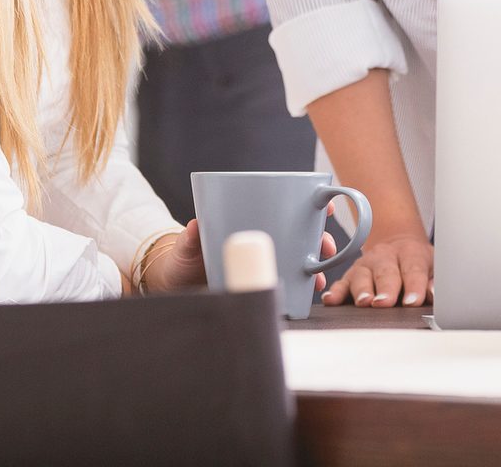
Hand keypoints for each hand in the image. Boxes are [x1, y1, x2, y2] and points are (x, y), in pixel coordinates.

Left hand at [137, 221, 339, 294]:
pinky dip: (299, 290)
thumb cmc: (184, 258)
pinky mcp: (259, 285)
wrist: (176, 286)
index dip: (309, 206)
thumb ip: (191, 237)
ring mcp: (262, 263)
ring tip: (316, 279)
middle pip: (299, 237)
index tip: (325, 206)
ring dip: (313, 268)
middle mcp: (261, 241)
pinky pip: (285, 285)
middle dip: (319, 241)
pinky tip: (305, 295)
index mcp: (249, 224)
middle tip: (325, 249)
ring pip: (298, 261)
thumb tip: (194, 225)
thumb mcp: (187, 246)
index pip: (283, 210)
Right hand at [323, 229, 431, 307]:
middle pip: (386, 272)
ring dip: (362, 289)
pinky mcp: (350, 275)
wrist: (399, 243)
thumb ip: (434, 280)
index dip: (414, 286)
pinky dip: (335, 291)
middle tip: (385, 303)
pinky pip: (341, 282)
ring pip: (362, 275)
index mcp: (410, 253)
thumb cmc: (416, 261)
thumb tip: (433, 293)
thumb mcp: (433, 266)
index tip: (413, 301)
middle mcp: (385, 257)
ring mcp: (366, 265)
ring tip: (363, 302)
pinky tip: (331, 299)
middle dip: (385, 288)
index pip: (413, 269)